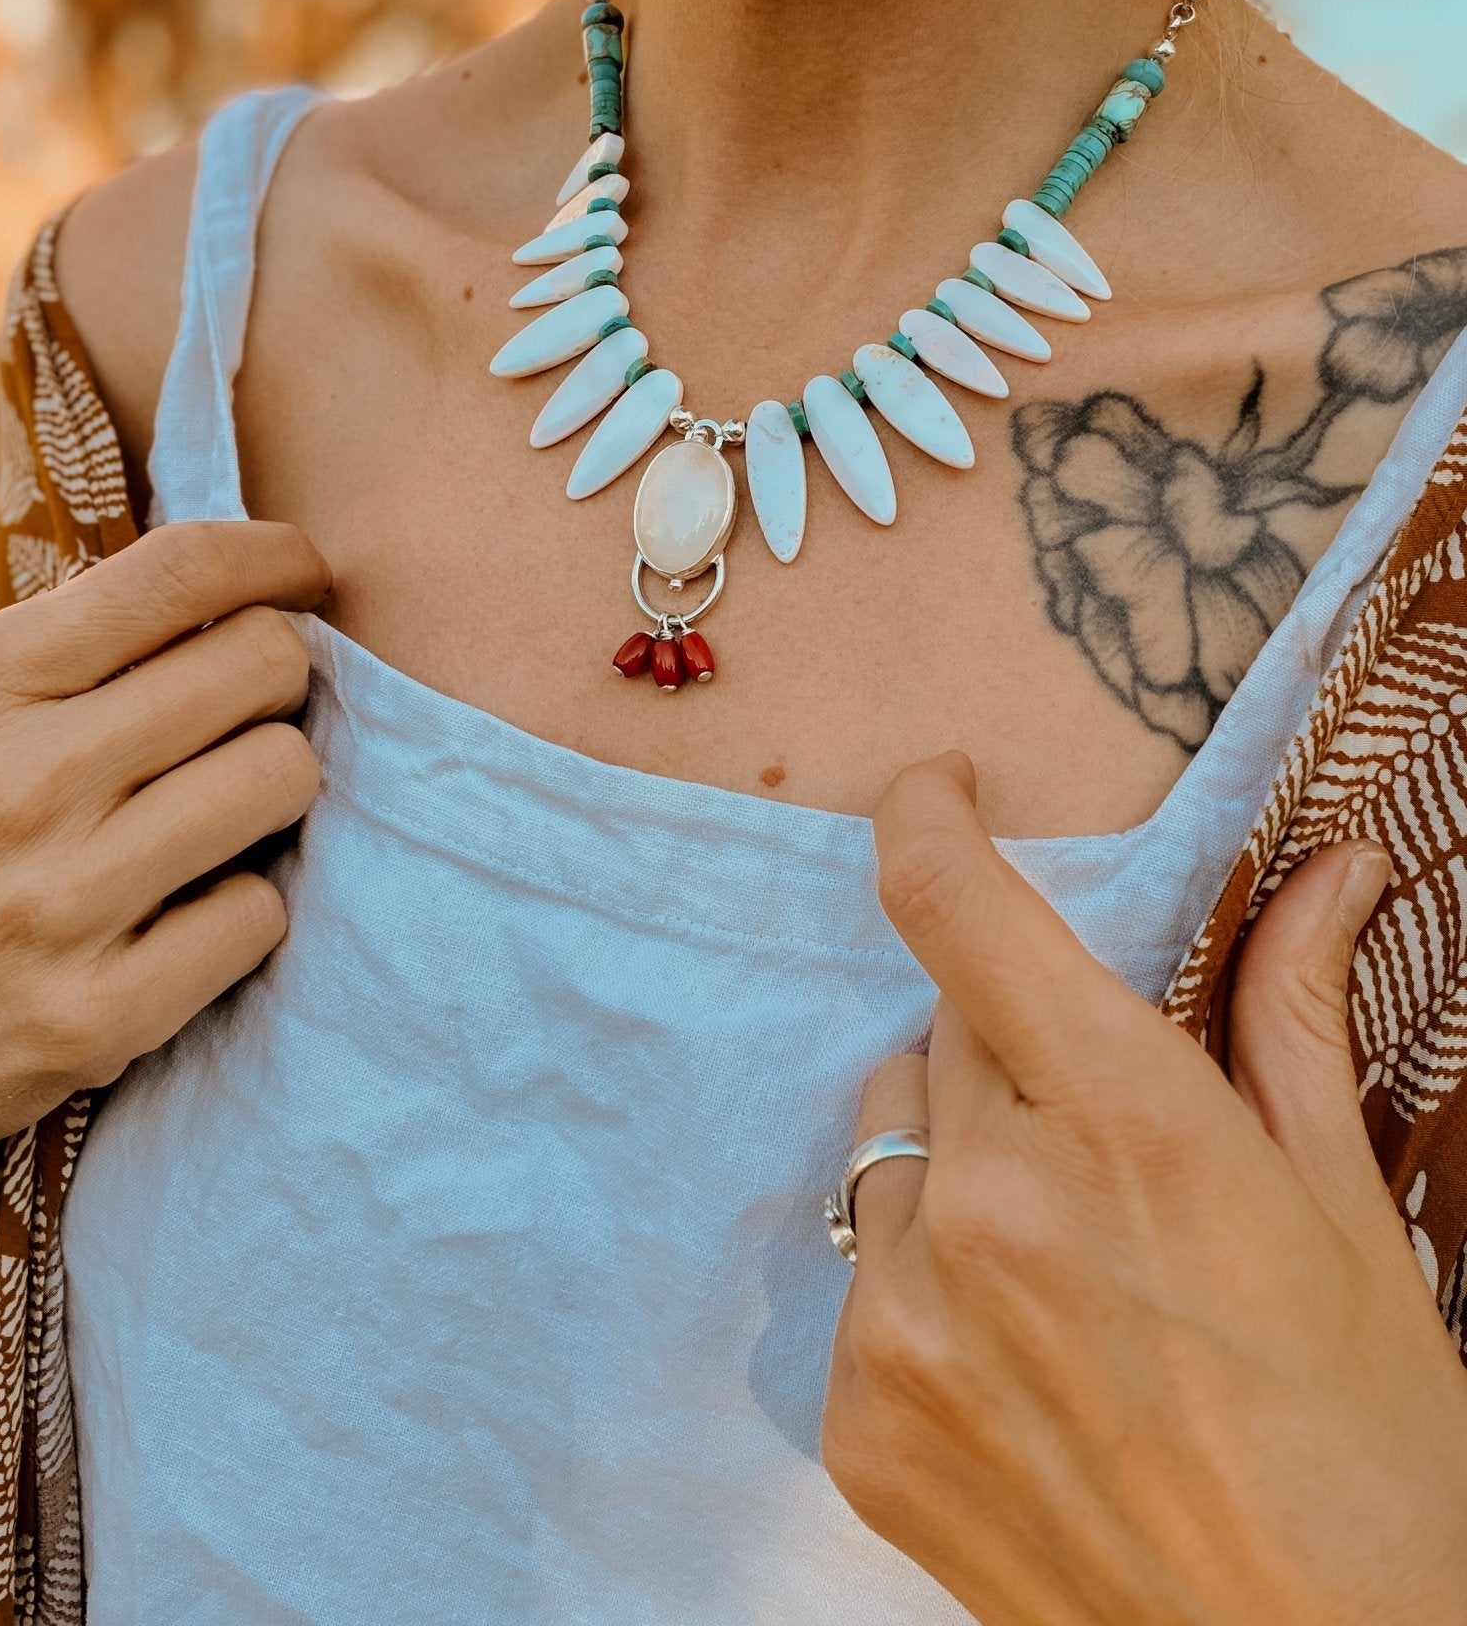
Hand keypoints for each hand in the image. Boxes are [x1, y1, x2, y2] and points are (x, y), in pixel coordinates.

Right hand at [0, 521, 329, 1185]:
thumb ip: (65, 656)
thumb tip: (220, 581)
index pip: (182, 568)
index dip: (276, 556)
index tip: (302, 577)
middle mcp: (25, 781)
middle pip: (265, 662)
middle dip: (280, 680)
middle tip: (249, 715)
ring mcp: (63, 902)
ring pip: (282, 777)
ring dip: (271, 791)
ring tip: (221, 813)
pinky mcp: (98, 1015)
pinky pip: (259, 915)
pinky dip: (239, 913)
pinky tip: (186, 917)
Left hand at [822, 752, 1466, 1625]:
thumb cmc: (1374, 1446)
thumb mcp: (1343, 1213)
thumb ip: (1292, 1018)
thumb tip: (1334, 868)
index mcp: (1122, 1124)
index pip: (954, 904)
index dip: (925, 815)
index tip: (937, 788)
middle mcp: (988, 1204)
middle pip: (939, 1028)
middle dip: (1014, 1046)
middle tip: (1107, 1134)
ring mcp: (905, 1318)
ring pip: (893, 1146)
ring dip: (964, 1161)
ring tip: (1073, 1268)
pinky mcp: (860, 1417)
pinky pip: (869, 1274)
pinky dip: (931, 1279)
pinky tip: (1029, 1359)